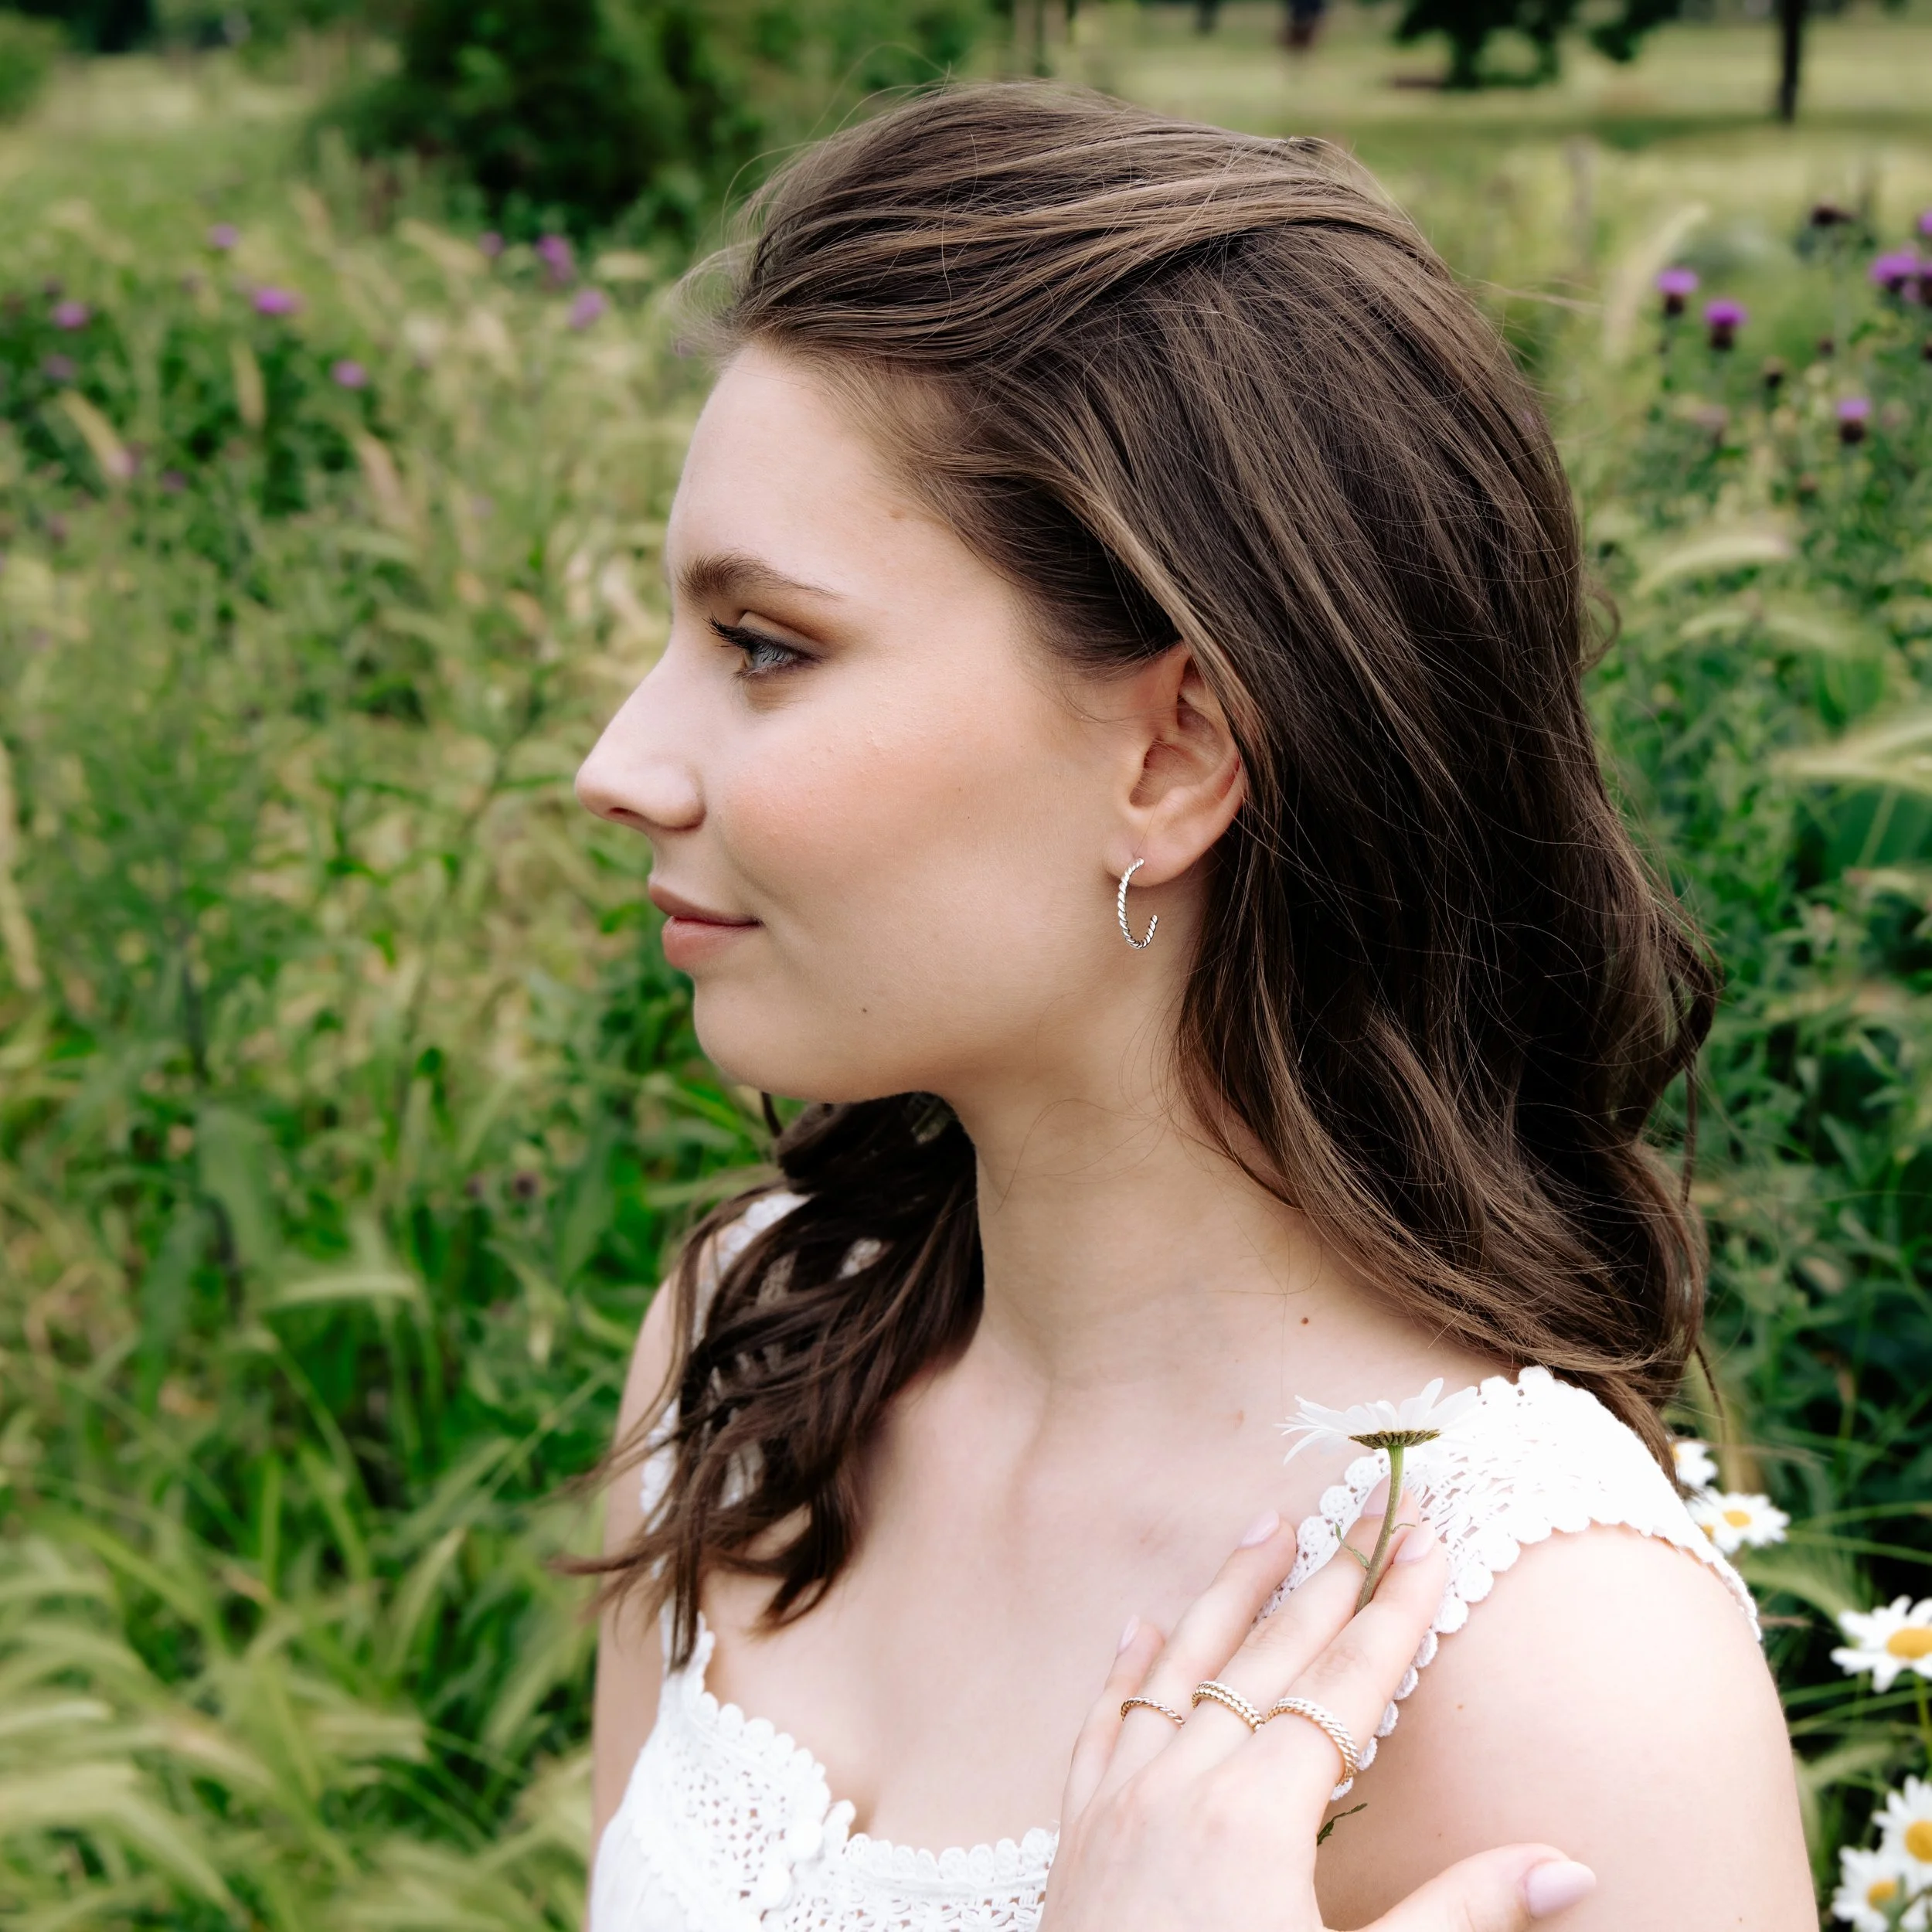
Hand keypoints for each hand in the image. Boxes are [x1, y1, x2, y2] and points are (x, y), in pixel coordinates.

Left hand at [1040, 1492, 1598, 1931]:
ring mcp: (1119, 1804)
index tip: (1429, 1538)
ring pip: (1180, 1671)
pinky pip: (1104, 1728)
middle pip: (1267, 1657)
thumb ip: (1460, 1916)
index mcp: (1256, 1814)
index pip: (1345, 1685)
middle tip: (1367, 1507)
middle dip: (1328, 1578)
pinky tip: (1141, 1629)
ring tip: (1266, 1526)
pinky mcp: (1078, 1838)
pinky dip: (1128, 1672)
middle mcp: (1181, 1787)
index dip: (1396, 1611)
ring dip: (1227, 1595)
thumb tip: (1571, 1864)